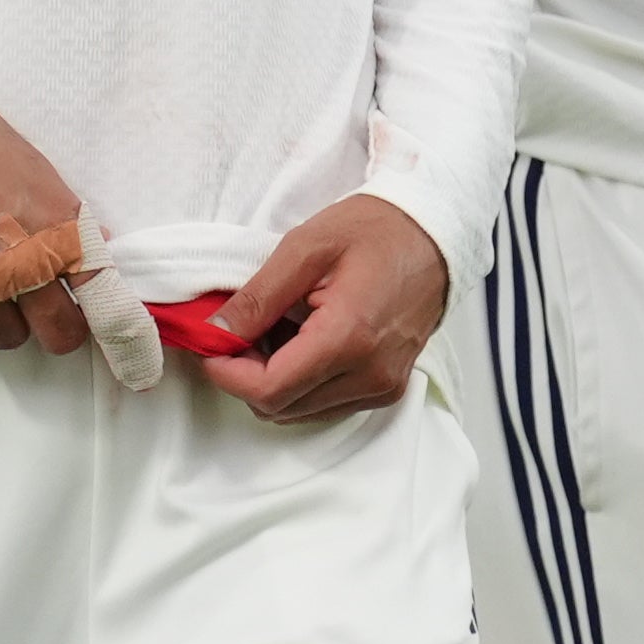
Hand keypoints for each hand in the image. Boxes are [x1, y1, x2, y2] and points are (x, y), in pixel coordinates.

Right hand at [0, 98, 157, 380]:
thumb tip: (96, 250)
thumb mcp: (40, 173)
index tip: (138, 369)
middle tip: (47, 305)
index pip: (107, 303)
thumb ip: (69, 221)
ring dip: (5, 319)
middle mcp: (25, 269)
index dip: (127, 341)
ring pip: (8, 338)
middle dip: (59, 325)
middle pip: (60, 336)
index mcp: (60, 234)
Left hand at [183, 194, 453, 423]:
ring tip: (275, 329)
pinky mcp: (387, 388)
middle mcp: (370, 374)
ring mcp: (382, 386)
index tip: (210, 344)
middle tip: (239, 330)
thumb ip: (257, 297)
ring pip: (300, 412)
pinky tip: (300, 340)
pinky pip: (326, 405)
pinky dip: (300, 382)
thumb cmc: (374, 231)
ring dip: (273, 381)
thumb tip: (216, 333)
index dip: (226, 373)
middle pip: (280, 408)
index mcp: (348, 338)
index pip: (269, 390)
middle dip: (245, 376)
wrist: (434, 234)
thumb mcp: (304, 248)